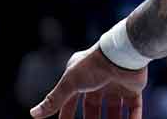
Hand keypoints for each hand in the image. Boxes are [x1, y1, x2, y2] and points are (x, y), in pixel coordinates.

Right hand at [30, 46, 146, 118]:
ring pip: (114, 109)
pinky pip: (134, 107)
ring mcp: (117, 84)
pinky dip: (133, 118)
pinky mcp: (134, 87)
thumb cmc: (93, 66)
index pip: (72, 100)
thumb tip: (33, 114)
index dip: (68, 114)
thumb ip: (54, 100)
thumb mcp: (69, 83)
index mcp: (83, 77)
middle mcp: (100, 80)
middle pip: (94, 107)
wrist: (123, 54)